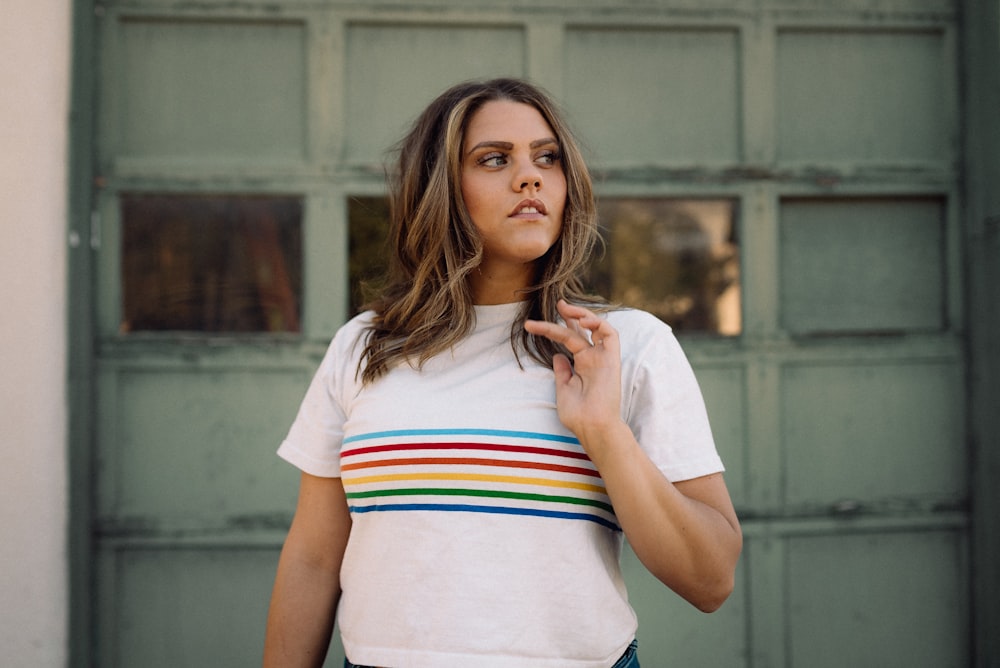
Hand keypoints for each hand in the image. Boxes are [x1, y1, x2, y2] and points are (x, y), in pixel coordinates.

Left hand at [523, 300, 623, 443]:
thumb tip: (557, 356)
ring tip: (565, 308)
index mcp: (582, 365)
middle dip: (570, 315)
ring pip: (597, 328)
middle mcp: (593, 359)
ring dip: (583, 314)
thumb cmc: (578, 415)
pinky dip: (599, 323)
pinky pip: (610, 335)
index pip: (569, 340)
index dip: (552, 329)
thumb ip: (562, 371)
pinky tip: (583, 320)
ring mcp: (603, 358)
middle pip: (581, 330)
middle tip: (557, 303)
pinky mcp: (612, 360)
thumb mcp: (564, 389)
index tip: (531, 325)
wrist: (592, 427)